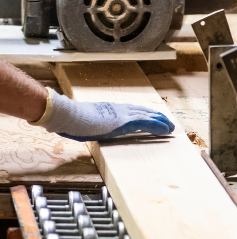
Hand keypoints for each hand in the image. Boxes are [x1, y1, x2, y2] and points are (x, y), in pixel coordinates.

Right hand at [33, 89, 174, 141]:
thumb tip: (78, 129)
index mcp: (106, 109)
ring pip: (146, 116)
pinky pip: (145, 124)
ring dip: (160, 121)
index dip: (140, 113)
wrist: (68, 114)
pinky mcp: (124, 122)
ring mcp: (120, 114)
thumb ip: (85, 124)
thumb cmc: (69, 119)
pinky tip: (166, 130)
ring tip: (170, 126)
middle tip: (166, 121)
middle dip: (154, 116)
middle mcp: (116, 109)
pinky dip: (157, 126)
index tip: (149, 116)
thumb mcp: (80, 122)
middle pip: (140, 110)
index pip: (128, 110)